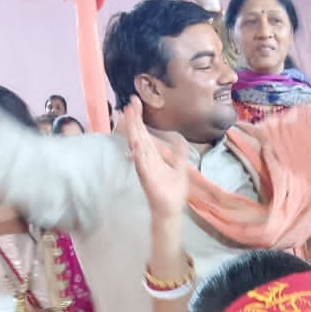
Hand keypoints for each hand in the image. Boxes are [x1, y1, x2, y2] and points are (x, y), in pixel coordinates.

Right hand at [123, 98, 191, 221]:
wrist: (170, 210)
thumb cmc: (172, 192)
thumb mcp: (180, 168)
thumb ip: (179, 153)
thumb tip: (181, 140)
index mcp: (152, 155)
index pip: (144, 132)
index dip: (139, 118)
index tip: (135, 102)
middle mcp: (146, 158)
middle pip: (138, 134)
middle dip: (134, 118)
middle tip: (130, 101)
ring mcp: (145, 167)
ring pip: (137, 145)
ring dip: (133, 130)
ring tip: (128, 115)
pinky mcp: (147, 178)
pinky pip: (141, 163)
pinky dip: (138, 153)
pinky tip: (136, 142)